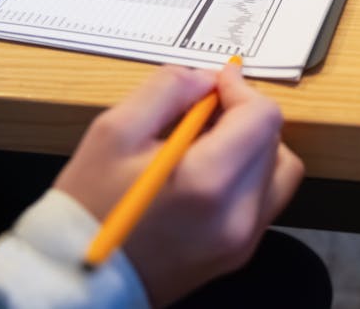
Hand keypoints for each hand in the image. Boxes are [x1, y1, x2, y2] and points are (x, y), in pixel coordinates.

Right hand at [54, 63, 302, 307]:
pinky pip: (265, 199)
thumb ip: (167, 90)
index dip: (241, 89)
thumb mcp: (114, 131)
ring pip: (279, 171)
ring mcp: (243, 240)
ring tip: (208, 142)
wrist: (79, 280)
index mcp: (208, 182)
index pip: (262, 118)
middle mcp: (238, 216)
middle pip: (273, 141)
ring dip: (253, 145)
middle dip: (243, 115)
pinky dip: (247, 175)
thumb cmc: (88, 207)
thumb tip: (206, 79)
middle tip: (204, 110)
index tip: (215, 83)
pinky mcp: (240, 253)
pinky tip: (207, 173)